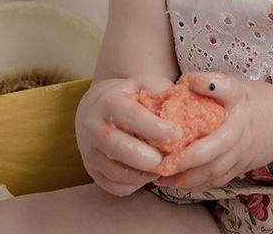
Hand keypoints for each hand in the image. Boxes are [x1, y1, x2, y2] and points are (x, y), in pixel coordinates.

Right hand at [76, 74, 179, 194]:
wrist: (99, 109)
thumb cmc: (132, 96)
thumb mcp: (146, 84)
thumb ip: (162, 91)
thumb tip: (182, 104)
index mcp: (108, 103)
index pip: (128, 116)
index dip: (153, 127)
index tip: (176, 133)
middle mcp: (93, 128)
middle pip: (116, 147)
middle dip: (145, 156)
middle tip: (168, 159)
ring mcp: (90, 152)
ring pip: (115, 171)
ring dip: (143, 174)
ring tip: (163, 166)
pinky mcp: (93, 172)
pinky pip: (114, 187)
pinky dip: (135, 185)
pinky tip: (149, 175)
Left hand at [153, 72, 272, 192]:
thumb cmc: (256, 102)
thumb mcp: (238, 87)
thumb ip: (211, 86)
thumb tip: (181, 85)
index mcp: (240, 102)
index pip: (226, 88)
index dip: (206, 83)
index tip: (186, 82)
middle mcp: (240, 129)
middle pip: (214, 148)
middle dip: (185, 158)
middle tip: (161, 162)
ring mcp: (241, 152)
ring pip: (213, 171)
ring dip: (186, 178)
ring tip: (161, 177)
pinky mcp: (241, 167)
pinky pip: (217, 181)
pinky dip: (197, 185)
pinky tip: (178, 184)